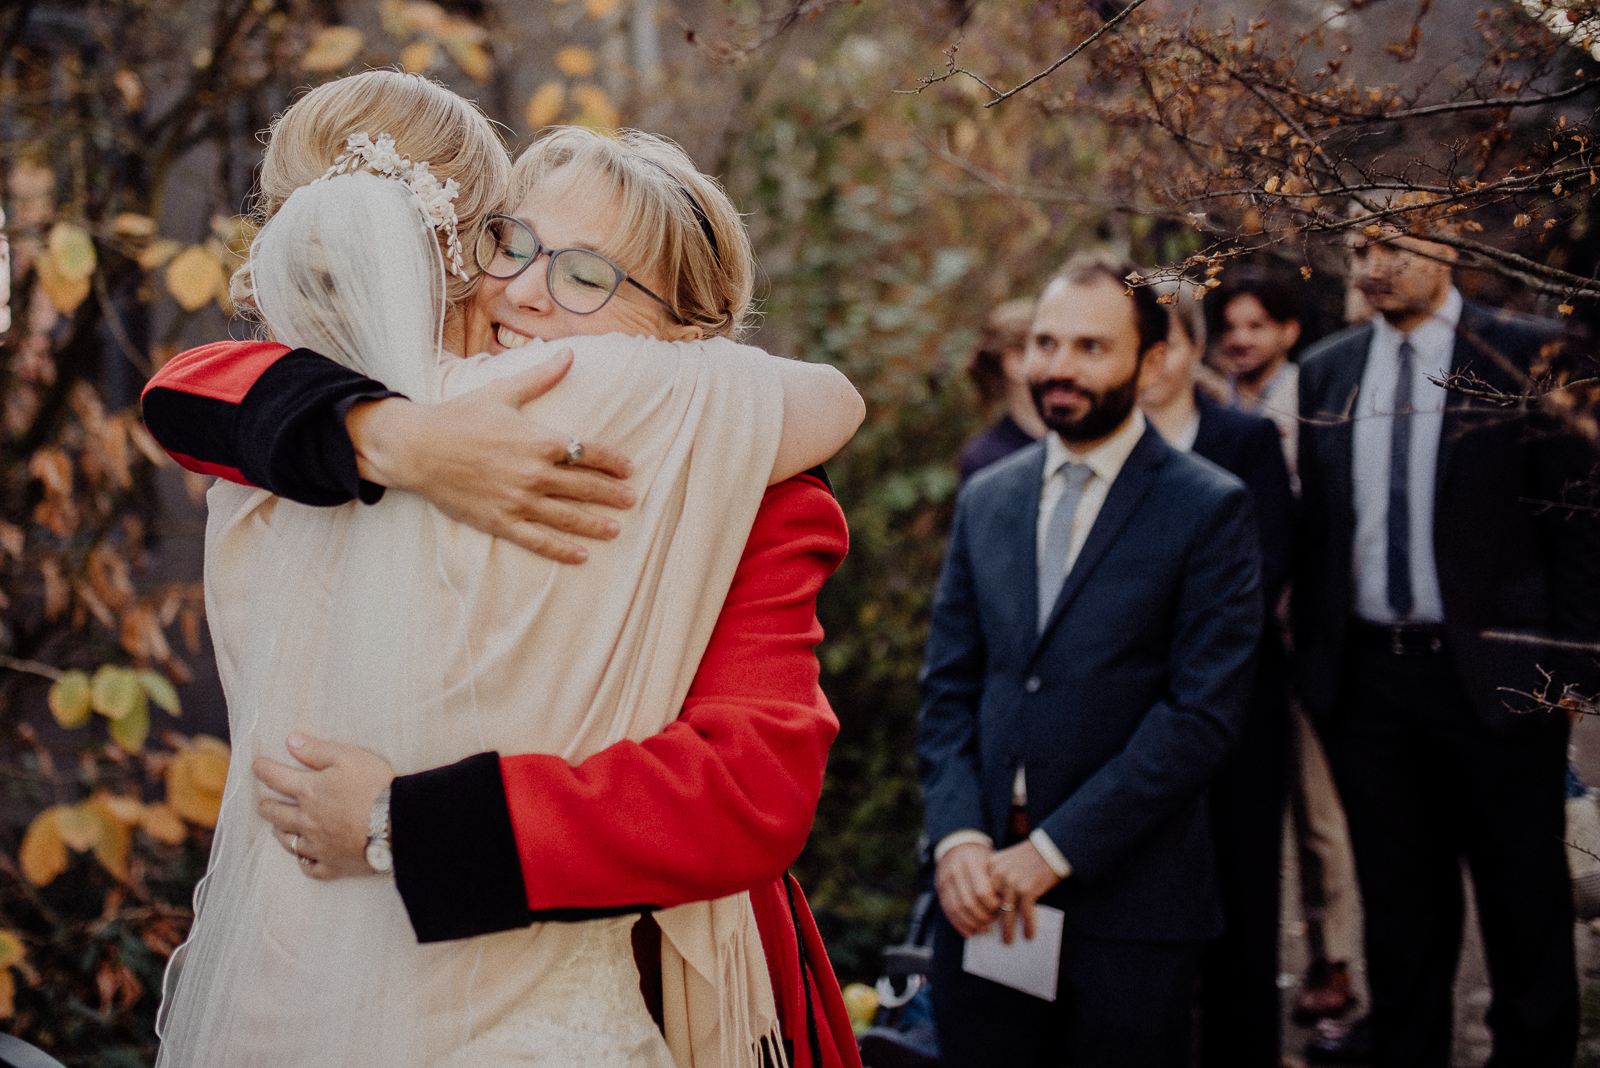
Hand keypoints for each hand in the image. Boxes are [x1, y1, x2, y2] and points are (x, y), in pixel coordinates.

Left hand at [254, 733, 393, 880]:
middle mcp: (306, 820)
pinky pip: (309, 868)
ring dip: (280, 832)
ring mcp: (317, 846)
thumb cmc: (375, 785)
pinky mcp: (332, 866)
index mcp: (309, 791)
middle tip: (262, 803)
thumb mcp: (349, 756)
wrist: (398, 823)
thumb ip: (317, 750)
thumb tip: (290, 741)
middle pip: (276, 814)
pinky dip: (303, 862)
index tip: (256, 766)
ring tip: (278, 827)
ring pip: (288, 841)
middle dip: (266, 806)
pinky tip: (304, 857)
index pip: (276, 778)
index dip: (263, 770)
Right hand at [347, 349, 636, 563]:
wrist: (416, 447)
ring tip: (616, 529)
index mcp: (539, 440)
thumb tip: (570, 354)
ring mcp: (518, 500)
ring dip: (595, 524)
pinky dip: (560, 550)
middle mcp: (534, 473)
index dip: (612, 461)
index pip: (588, 452)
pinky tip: (580, 556)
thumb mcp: (503, 392)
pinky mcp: (499, 521)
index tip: (629, 468)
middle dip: (612, 494)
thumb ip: (541, 377)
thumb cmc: (459, 416)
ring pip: (567, 517)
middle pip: (585, 487)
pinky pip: (537, 540)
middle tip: (632, 500)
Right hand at [935, 841, 1000, 937]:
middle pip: (969, 903)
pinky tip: (970, 931)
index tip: (1001, 909)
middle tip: (992, 921)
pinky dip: (959, 924)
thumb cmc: (980, 857)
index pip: (982, 892)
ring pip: (957, 909)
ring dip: (971, 923)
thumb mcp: (990, 862)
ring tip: (983, 928)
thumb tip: (1007, 906)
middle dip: (982, 917)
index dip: (992, 905)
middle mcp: (955, 871)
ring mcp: (945, 880)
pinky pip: (948, 911)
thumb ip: (997, 881)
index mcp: (971, 863)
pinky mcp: (940, 889)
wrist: (957, 845)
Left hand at [985, 840, 1062, 943]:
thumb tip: (997, 905)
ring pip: (1006, 912)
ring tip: (1008, 941)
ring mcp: (1012, 882)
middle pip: (991, 904)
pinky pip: (1025, 913)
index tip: (982, 920)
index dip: (981, 908)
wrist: (1050, 848)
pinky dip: (1028, 926)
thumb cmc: (1030, 856)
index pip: (980, 892)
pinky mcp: (1027, 889)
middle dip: (990, 922)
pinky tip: (1029, 934)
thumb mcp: (1007, 860)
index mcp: (990, 865)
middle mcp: (998, 874)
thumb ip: (998, 876)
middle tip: (990, 933)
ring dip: (1008, 930)